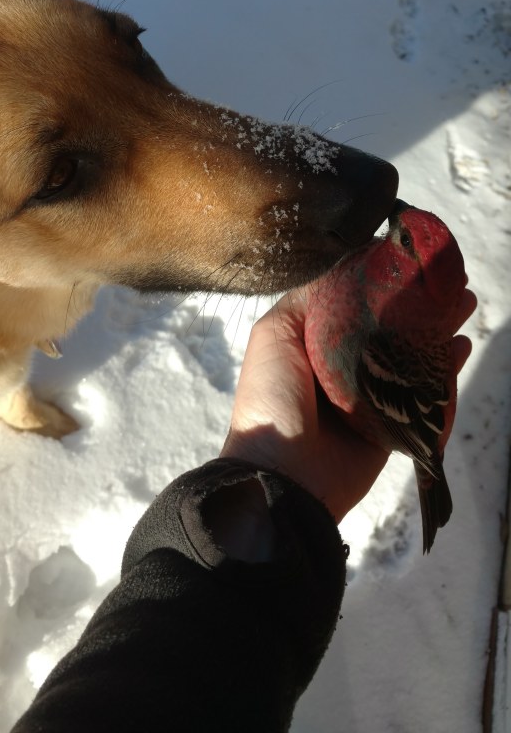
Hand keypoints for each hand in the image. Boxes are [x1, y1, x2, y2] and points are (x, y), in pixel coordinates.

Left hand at [221, 286, 474, 522]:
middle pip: (389, 331)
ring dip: (438, 332)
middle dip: (419, 306)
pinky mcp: (394, 426)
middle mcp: (343, 370)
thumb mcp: (273, 335)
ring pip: (411, 359)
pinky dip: (445, 372)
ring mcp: (371, 399)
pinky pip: (424, 396)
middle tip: (448, 284)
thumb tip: (341, 273)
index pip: (354, 309)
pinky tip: (459, 347)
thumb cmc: (272, 397)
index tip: (408, 264)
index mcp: (314, 348)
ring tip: (463, 305)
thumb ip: (304, 303)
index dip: (381, 286)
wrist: (285, 472)